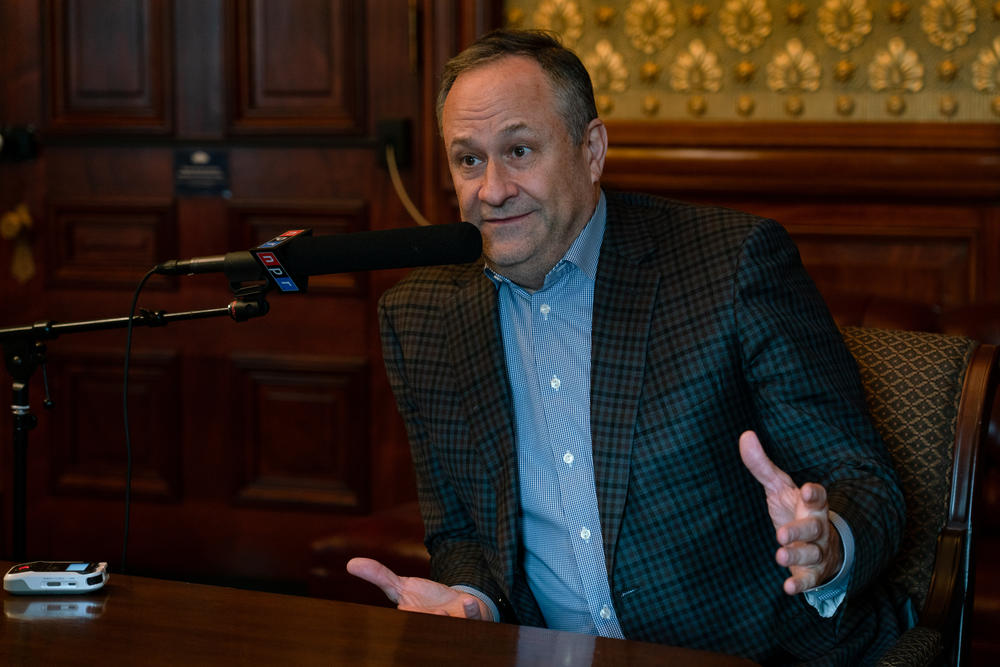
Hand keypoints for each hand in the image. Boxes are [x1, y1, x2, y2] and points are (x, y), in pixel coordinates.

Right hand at [346, 557, 489, 618]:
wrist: (455, 606)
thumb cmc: (425, 599)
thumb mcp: (401, 586)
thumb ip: (379, 576)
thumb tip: (351, 563)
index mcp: (412, 617)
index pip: (408, 616)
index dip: (408, 614)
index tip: (404, 608)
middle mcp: (432, 623)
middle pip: (428, 622)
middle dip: (427, 618)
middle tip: (429, 612)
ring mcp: (452, 623)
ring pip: (450, 624)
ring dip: (448, 619)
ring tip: (445, 611)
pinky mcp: (471, 619)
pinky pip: (473, 618)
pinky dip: (470, 611)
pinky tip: (468, 603)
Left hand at [739, 431, 842, 594]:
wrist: (820, 544)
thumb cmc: (795, 510)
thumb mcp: (779, 488)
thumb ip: (763, 466)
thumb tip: (745, 435)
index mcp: (811, 505)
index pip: (818, 497)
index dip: (814, 493)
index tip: (806, 490)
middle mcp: (818, 527)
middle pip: (813, 529)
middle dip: (799, 532)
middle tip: (781, 534)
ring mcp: (818, 551)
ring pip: (812, 554)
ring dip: (797, 555)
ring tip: (779, 555)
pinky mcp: (813, 572)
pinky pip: (809, 580)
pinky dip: (800, 585)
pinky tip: (787, 588)